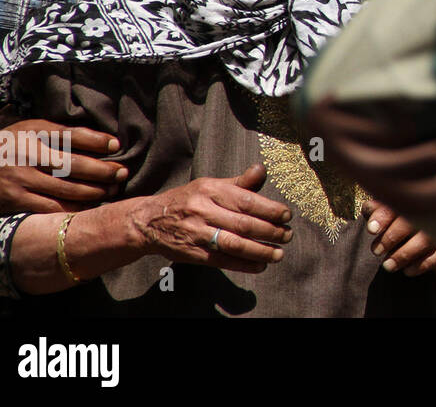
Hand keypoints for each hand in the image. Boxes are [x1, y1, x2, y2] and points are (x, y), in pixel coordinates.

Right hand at [0, 120, 126, 215]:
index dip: (98, 140)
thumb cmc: (0, 145)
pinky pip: (51, 207)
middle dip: (104, 171)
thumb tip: (89, 134)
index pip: (72, 135)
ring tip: (111, 191)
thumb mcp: (22, 128)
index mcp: (33, 132)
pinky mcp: (15, 200)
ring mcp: (22, 179)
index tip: (116, 145)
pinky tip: (87, 207)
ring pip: (67, 189)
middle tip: (122, 174)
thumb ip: (52, 131)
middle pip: (75, 164)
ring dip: (93, 192)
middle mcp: (29, 155)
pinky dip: (72, 209)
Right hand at [128, 164, 290, 272]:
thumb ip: (238, 182)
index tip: (287, 215)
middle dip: (270, 231)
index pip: (246, 200)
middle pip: (243, 223)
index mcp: (210, 190)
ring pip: (234, 244)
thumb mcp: (209, 185)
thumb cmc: (187, 200)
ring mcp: (197, 233)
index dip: (269, 209)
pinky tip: (260, 265)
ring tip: (278, 254)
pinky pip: (222, 260)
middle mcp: (203, 210)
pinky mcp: (193, 253)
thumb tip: (261, 170)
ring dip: (260, 251)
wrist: (148, 221)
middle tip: (288, 235)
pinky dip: (243, 264)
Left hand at [364, 198, 435, 275]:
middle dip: (391, 237)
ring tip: (388, 265)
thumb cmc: (409, 219)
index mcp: (416, 196)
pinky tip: (407, 271)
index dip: (383, 216)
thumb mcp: (395, 210)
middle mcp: (432, 208)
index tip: (372, 230)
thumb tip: (368, 209)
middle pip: (411, 220)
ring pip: (425, 239)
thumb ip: (380, 208)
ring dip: (403, 254)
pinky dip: (421, 264)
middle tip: (376, 251)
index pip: (399, 202)